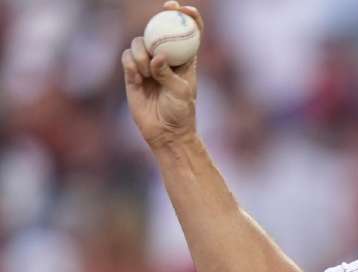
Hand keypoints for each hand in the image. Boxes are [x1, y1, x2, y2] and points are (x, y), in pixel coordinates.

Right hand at [120, 2, 202, 148]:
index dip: (187, 17)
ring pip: (139, 43)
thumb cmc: (180, 113)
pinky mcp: (132, 73)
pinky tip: (137, 76)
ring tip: (147, 73)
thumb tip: (158, 57)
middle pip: (160, 30)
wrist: (165, 132)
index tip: (183, 8)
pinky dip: (130, 63)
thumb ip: (168, 73)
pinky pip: (126, 57)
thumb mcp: (180, 92)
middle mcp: (166, 58)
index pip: (189, 33)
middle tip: (162, 11)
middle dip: (159, 17)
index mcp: (185, 60)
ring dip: (141, 53)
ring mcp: (148, 64)